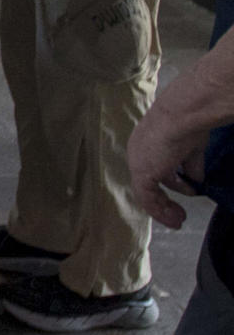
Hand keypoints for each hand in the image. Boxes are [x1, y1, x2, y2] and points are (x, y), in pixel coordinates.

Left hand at [128, 101, 207, 229]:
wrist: (182, 115)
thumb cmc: (188, 125)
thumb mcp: (192, 148)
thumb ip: (191, 165)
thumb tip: (195, 179)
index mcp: (148, 144)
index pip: (156, 168)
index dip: (171, 182)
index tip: (186, 191)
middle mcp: (138, 154)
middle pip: (150, 183)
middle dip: (166, 199)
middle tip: (179, 212)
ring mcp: (138, 164)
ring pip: (147, 193)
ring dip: (164, 208)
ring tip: (178, 219)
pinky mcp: (142, 174)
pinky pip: (148, 199)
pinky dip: (160, 212)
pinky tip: (174, 219)